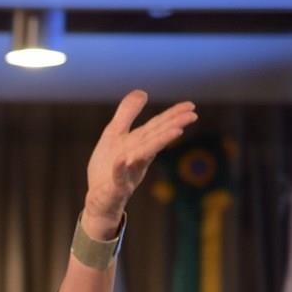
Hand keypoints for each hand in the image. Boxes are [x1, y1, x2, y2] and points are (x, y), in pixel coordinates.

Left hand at [84, 90, 197, 232]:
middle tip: (192, 115)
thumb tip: (142, 92)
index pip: (157, 127)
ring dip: (158, 143)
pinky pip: (118, 178)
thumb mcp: (114, 135)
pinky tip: (124, 159)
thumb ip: (127, 114)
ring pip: (143, 156)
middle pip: (155, 139)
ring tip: (176, 131)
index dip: (172, 116)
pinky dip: (121, 168)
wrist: (99, 199)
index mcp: (138, 144)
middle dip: (172, 126)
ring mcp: (128, 173)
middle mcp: (137, 157)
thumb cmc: (108, 166)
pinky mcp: (115, 188)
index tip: (191, 106)